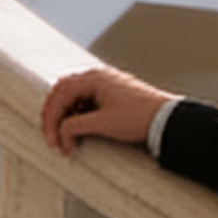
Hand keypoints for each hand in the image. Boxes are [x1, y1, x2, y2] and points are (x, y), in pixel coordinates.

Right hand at [40, 62, 167, 154]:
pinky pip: (86, 100)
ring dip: (65, 115)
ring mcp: (105, 83)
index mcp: (93, 78)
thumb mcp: (103, 124)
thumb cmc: (138, 118)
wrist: (165, 118)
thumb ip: (76, 127)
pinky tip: (80, 129)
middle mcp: (97, 76)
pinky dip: (78, 114)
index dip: (51, 119)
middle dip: (54, 115)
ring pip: (74, 95)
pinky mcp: (112, 93)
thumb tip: (62, 132)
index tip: (53, 140)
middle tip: (52, 137)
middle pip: (63, 91)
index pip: (60, 95)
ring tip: (66, 136)